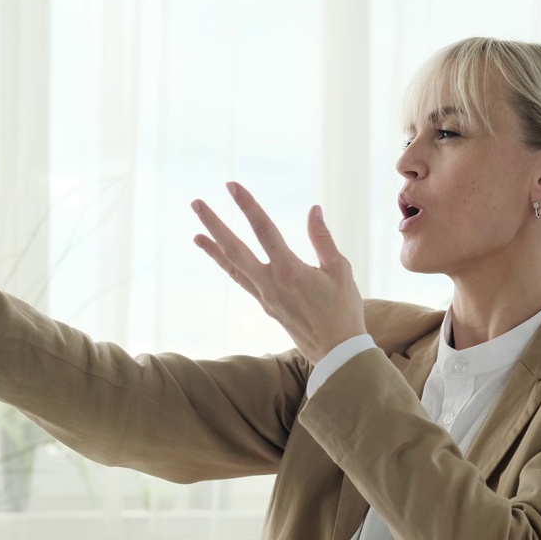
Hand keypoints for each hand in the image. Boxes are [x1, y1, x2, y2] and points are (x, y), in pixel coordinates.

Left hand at [191, 182, 366, 364]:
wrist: (337, 353)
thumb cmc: (344, 311)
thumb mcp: (340, 270)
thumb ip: (323, 238)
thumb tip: (313, 209)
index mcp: (289, 270)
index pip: (263, 230)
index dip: (247, 205)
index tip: (231, 186)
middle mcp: (271, 283)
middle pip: (234, 248)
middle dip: (214, 224)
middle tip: (196, 203)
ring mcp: (265, 296)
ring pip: (233, 267)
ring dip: (213, 248)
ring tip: (196, 234)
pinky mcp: (267, 306)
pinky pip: (242, 281)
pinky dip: (229, 267)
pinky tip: (224, 258)